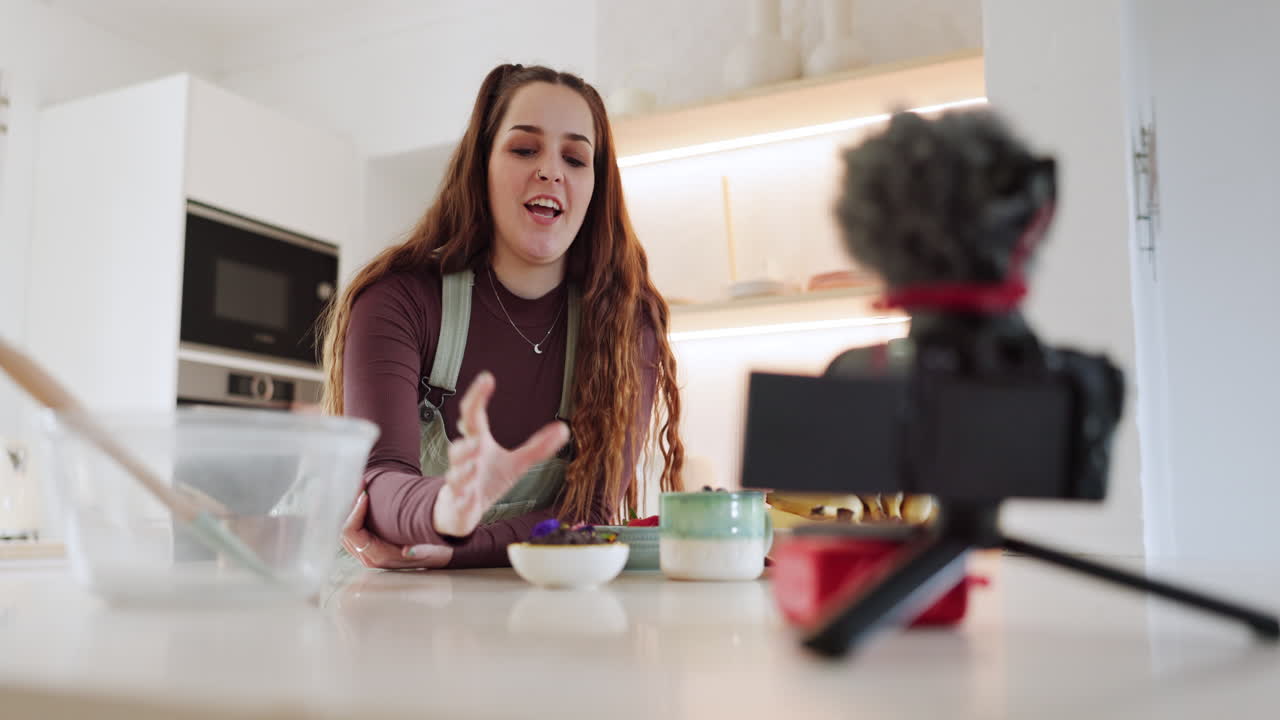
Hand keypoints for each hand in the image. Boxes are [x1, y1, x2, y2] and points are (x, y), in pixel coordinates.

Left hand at [341, 491, 452, 569]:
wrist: (442, 554)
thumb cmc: (438, 550)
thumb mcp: (435, 551)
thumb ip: (422, 552)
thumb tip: (406, 550)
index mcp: (380, 557)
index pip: (353, 534)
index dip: (355, 514)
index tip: (365, 495)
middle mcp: (370, 557)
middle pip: (346, 530)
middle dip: (350, 506)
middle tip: (361, 483)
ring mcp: (369, 551)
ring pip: (349, 528)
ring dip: (352, 507)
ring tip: (362, 485)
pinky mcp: (371, 544)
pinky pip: (355, 527)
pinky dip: (357, 510)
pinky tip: (365, 494)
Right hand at [433, 371, 569, 537]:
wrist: (460, 509)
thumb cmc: (487, 480)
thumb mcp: (517, 463)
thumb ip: (538, 447)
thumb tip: (564, 428)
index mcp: (478, 443)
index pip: (474, 415)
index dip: (478, 396)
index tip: (487, 378)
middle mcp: (467, 460)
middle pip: (459, 443)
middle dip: (466, 434)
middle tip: (472, 426)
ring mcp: (460, 482)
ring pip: (456, 472)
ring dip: (463, 465)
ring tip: (475, 459)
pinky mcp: (459, 504)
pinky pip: (458, 500)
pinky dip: (463, 499)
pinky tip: (469, 497)